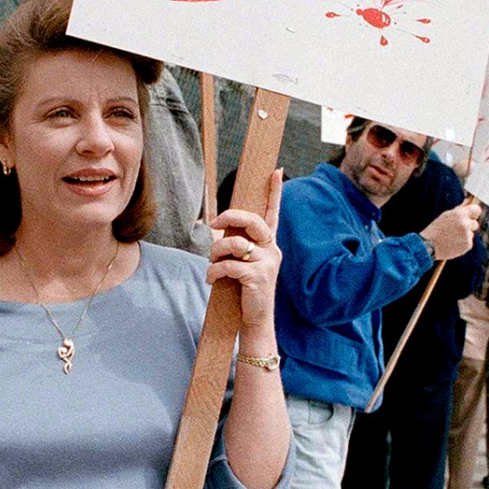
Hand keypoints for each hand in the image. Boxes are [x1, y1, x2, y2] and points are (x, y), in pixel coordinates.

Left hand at [207, 171, 282, 337]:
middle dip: (230, 217)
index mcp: (270, 243)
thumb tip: (220, 228)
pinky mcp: (257, 278)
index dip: (275, 192)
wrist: (256, 318)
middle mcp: (272, 249)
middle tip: (214, 224)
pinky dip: (214, 272)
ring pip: (235, 244)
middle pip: (252, 221)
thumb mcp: (246, 262)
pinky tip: (212, 279)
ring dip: (216, 253)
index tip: (276, 171)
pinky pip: (228, 266)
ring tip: (212, 264)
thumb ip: (239, 244)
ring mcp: (266, 264)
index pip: (273, 213)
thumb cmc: (246, 287)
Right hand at [420, 198, 482, 260]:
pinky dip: (463, 243)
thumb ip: (459, 210)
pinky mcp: (467, 246)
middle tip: (457, 228)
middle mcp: (465, 224)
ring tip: (451, 237)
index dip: (474, 212)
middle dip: (468, 225)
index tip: (471, 215)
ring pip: (471, 233)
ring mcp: (467, 236)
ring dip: (464, 235)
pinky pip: (468, 242)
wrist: (428, 245)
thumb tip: (469, 202)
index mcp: (459, 214)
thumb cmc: (436, 229)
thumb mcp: (446, 215)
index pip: (477, 210)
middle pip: (475, 223)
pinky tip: (452, 243)